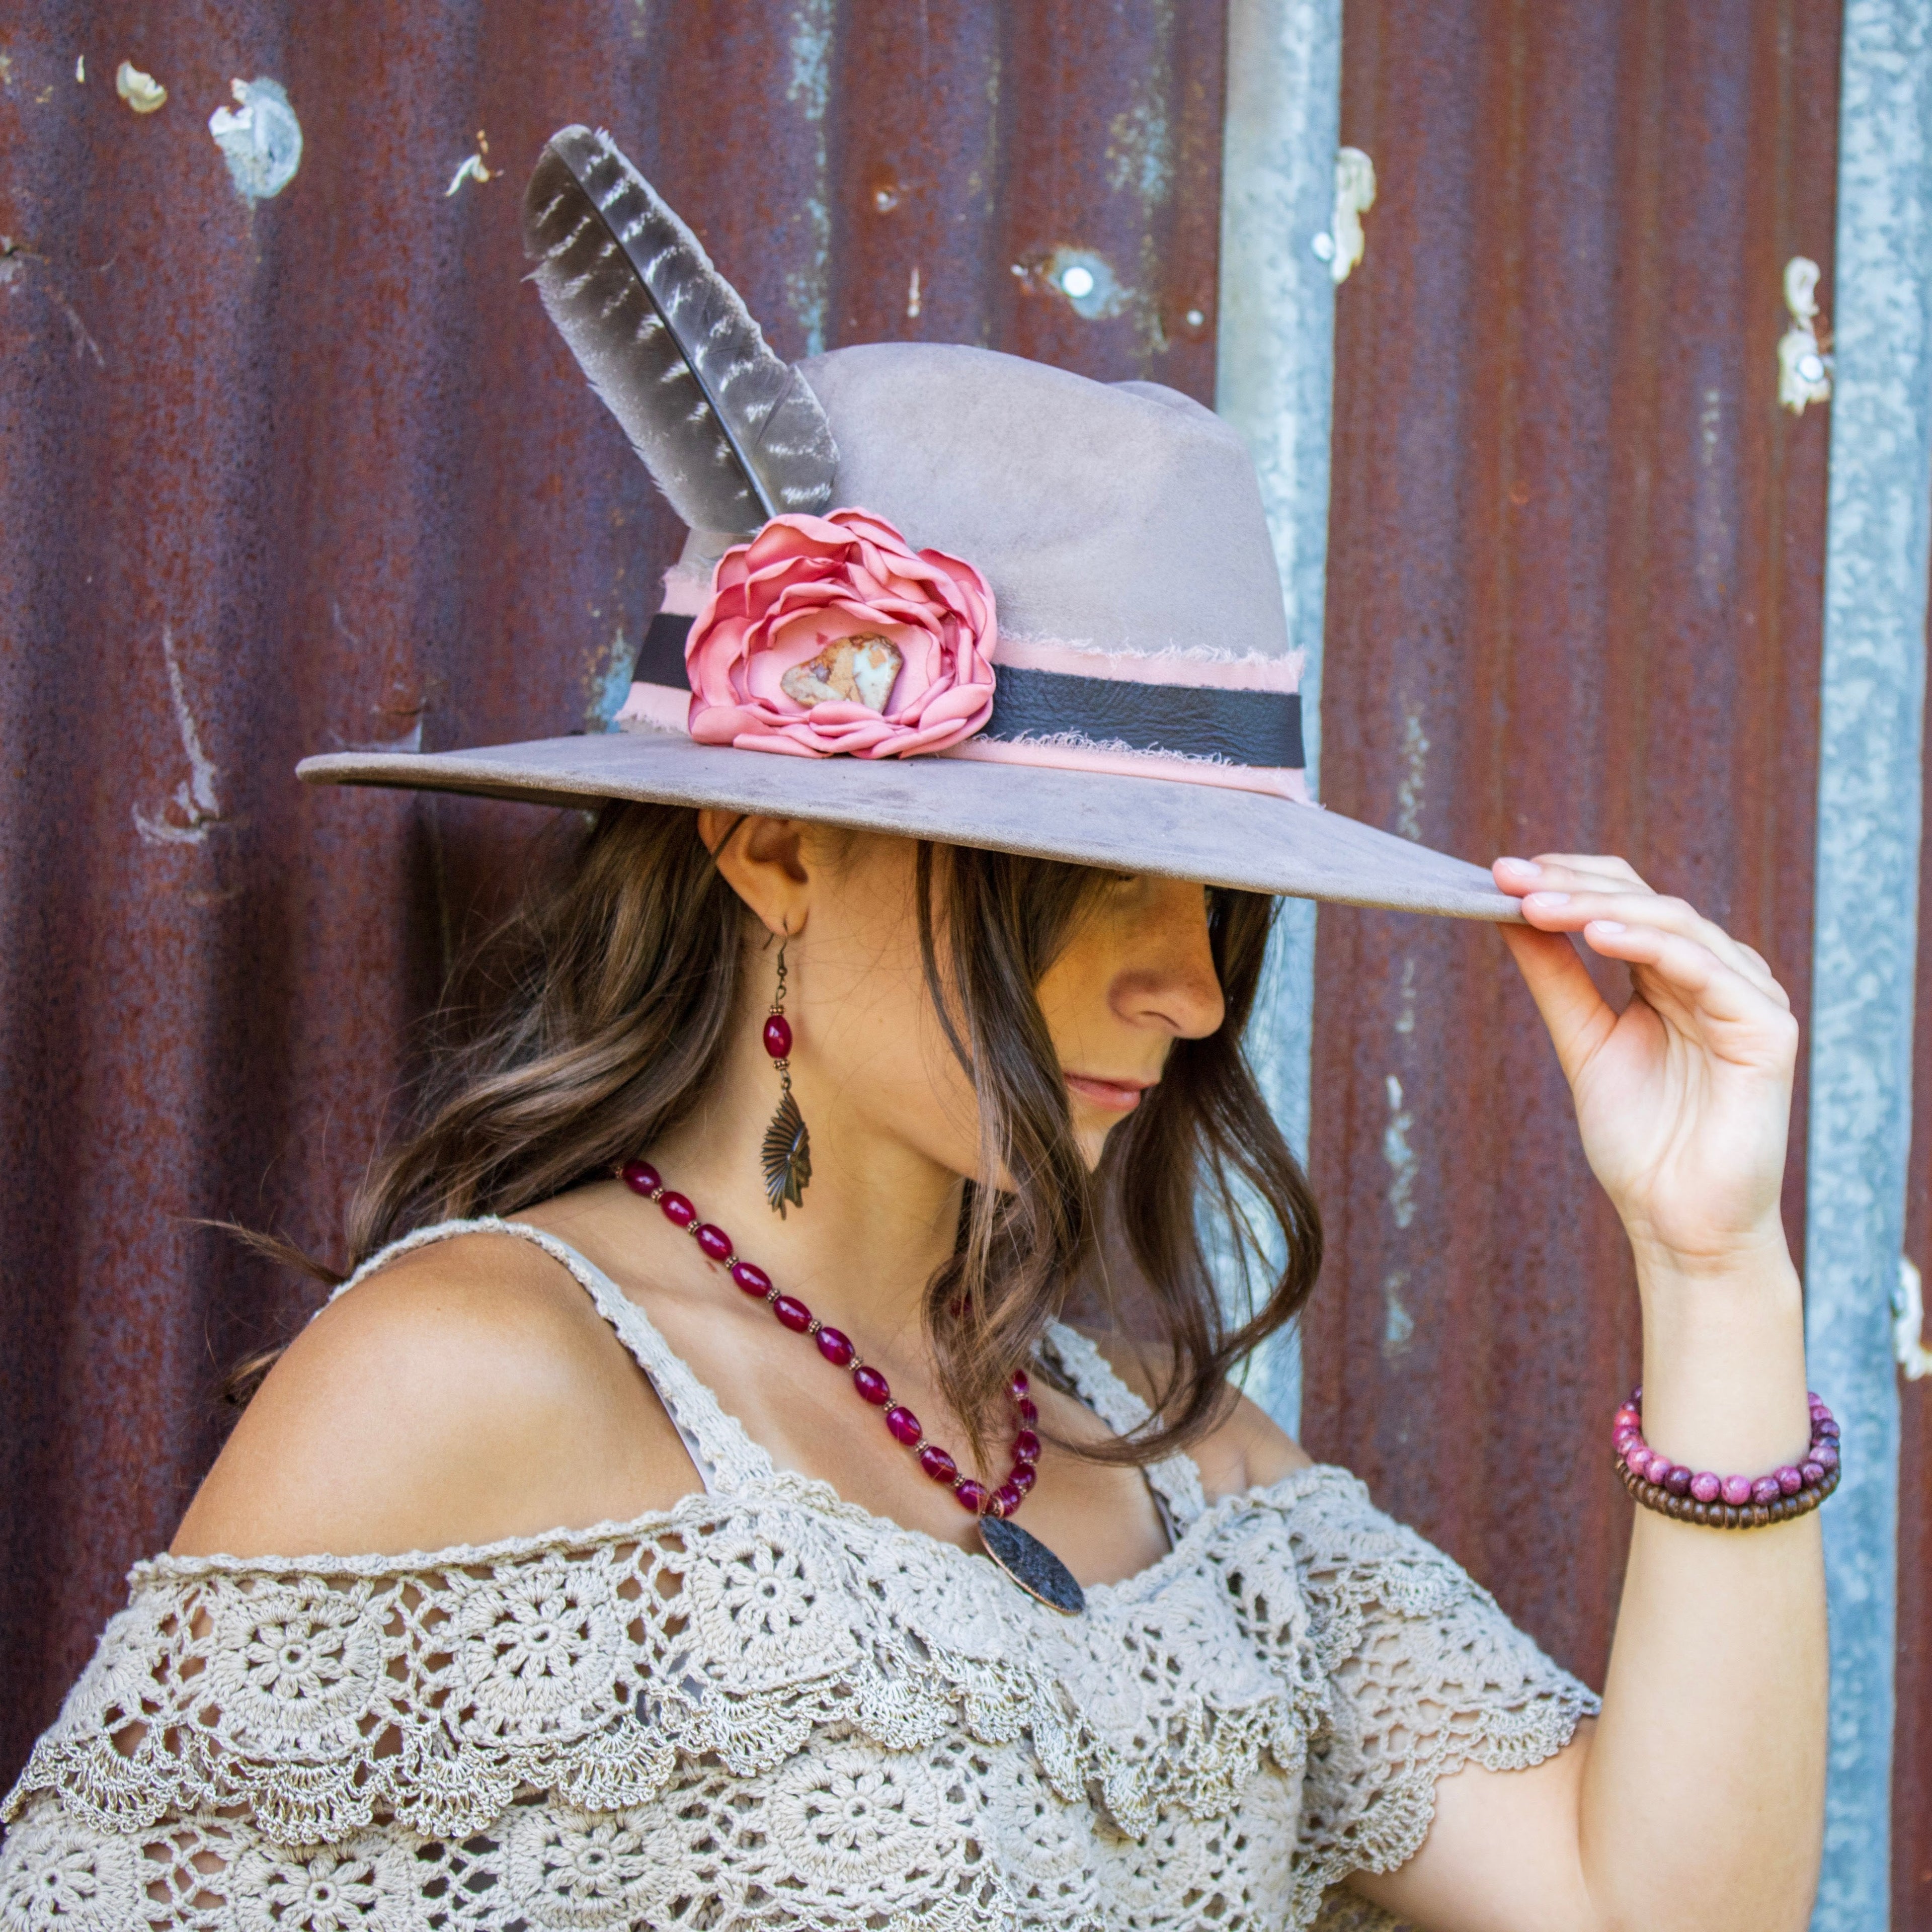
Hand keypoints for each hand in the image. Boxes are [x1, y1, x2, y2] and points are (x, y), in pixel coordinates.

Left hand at [1493, 855, 1798, 1273]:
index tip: (1501, 873)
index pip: (1624, 900)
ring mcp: (1746, 996)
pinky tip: (1599, 936)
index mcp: (1673, 974)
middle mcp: (1715, 974)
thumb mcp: (1583, 1041)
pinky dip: (1651, 946)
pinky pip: (1708, 970)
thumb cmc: (1639, 1140)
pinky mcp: (1768, 1028)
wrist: (1677, 1221)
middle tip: (1509, 877)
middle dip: (1571, 886)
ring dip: (1599, 908)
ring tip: (1538, 903)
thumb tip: (1510, 912)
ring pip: (1673, 924)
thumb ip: (1557, 977)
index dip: (1566, 880)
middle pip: (1644, 902)